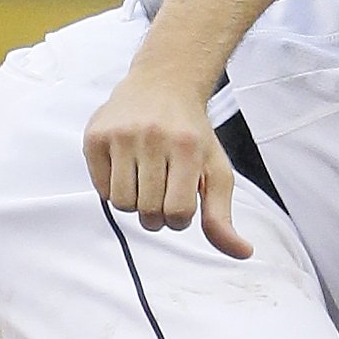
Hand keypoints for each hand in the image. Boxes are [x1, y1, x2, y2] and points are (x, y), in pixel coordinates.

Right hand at [82, 72, 251, 258]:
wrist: (163, 85)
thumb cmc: (193, 135)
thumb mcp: (217, 172)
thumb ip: (223, 216)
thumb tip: (242, 253)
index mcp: (187, 147)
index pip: (179, 212)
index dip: (180, 219)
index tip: (182, 206)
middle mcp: (152, 137)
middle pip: (148, 211)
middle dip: (157, 214)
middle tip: (162, 192)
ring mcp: (120, 135)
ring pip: (122, 203)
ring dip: (135, 204)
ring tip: (145, 182)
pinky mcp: (95, 136)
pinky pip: (101, 189)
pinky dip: (114, 190)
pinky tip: (127, 170)